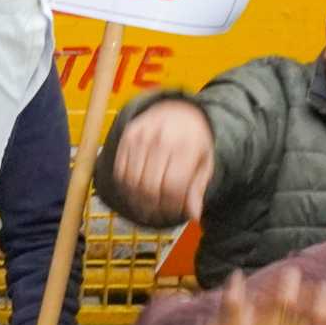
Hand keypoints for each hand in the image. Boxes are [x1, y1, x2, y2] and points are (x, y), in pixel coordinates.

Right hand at [112, 99, 216, 225]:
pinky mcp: (127, 136)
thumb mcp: (204, 163)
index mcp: (186, 146)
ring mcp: (142, 136)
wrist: (178, 109)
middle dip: (152, 206)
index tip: (173, 212)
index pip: (172, 186)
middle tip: (156, 213)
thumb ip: (198, 189)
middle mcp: (161, 139)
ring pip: (132, 181)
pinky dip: (125, 186)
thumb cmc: (193, 140)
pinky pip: (120, 170)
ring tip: (144, 207)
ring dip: (136, 200)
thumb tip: (194, 216)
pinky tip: (134, 192)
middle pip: (149, 187)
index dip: (171, 205)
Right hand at [189, 268, 325, 324]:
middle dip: (317, 302)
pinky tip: (237, 282)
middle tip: (323, 307)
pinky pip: (232, 307)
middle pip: (309, 305)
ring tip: (289, 292)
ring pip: (275, 299)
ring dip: (283, 292)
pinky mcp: (232, 322)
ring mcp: (261, 320)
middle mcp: (289, 323)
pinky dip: (233, 296)